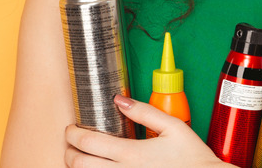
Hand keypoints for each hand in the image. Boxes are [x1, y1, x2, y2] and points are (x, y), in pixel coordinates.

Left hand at [65, 95, 227, 167]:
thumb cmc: (192, 158)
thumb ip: (144, 111)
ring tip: (82, 156)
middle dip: (68, 151)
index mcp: (132, 153)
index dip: (73, 133)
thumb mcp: (173, 126)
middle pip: (79, 164)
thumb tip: (120, 100)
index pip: (89, 142)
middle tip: (70, 143)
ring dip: (79, 166)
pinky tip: (99, 167)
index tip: (71, 128)